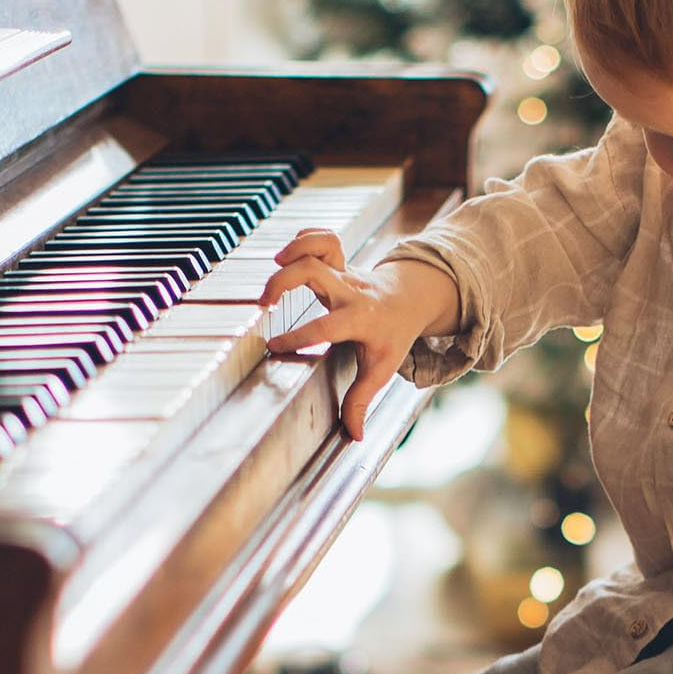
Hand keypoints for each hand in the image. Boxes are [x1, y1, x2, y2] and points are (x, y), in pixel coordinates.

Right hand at [258, 230, 457, 441]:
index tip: (273, 347)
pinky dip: (303, 237)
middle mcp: (351, 291)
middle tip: (262, 304)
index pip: (325, 327)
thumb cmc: (391, 337)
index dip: (298, 336)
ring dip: (294, 250)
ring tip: (273, 267)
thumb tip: (353, 436)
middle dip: (283, 282)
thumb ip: (362, 400)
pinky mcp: (340, 258)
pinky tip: (286, 254)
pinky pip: (322, 237)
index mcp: (359, 319)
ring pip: (320, 247)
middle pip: (315, 272)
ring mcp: (345, 271)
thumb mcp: (381, 370)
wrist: (410, 300)